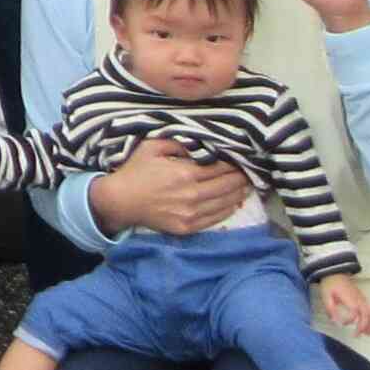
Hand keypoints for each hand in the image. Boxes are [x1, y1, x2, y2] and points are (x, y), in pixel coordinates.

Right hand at [90, 133, 251, 237]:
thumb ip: (177, 143)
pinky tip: (234, 203)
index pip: (220, 168)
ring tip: (247, 187)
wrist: (120, 201)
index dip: (234, 164)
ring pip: (225, 203)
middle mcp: (193, 194)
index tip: (241, 159)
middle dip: (241, 178)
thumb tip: (199, 144)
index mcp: (186, 173)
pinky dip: (228, 210)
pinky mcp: (188, 227)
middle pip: (227, 186)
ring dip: (239, 194)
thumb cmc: (135, 171)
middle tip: (250, 173)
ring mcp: (191, 213)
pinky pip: (215, 219)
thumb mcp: (152, 147)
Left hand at [320, 273, 369, 336]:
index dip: (350, 319)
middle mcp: (359, 299)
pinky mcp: (364, 299)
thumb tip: (335, 322)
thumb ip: (330, 309)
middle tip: (356, 335)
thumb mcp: (326, 296)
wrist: (335, 274)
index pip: (354, 311)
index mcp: (349, 298)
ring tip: (368, 334)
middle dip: (363, 326)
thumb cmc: (330, 285)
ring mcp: (363, 299)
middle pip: (366, 314)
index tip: (343, 324)